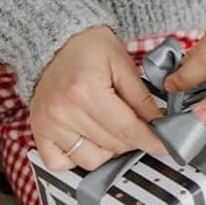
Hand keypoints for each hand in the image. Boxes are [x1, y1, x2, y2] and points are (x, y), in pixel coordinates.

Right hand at [30, 25, 167, 170]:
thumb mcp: (122, 63)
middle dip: (132, 140)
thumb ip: (142, 98)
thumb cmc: (88, 48)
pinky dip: (78, 157)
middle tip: (136, 124)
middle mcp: (63, 111)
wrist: (54, 41)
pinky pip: (62, 164)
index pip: (128, 130)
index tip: (167, 146)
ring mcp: (49, 124)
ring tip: (109, 127)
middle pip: (113, 146)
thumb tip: (160, 126)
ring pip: (92, 160)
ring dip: (108, 149)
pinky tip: (86, 138)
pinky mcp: (38, 131)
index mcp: (86, 91)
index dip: (151, 141)